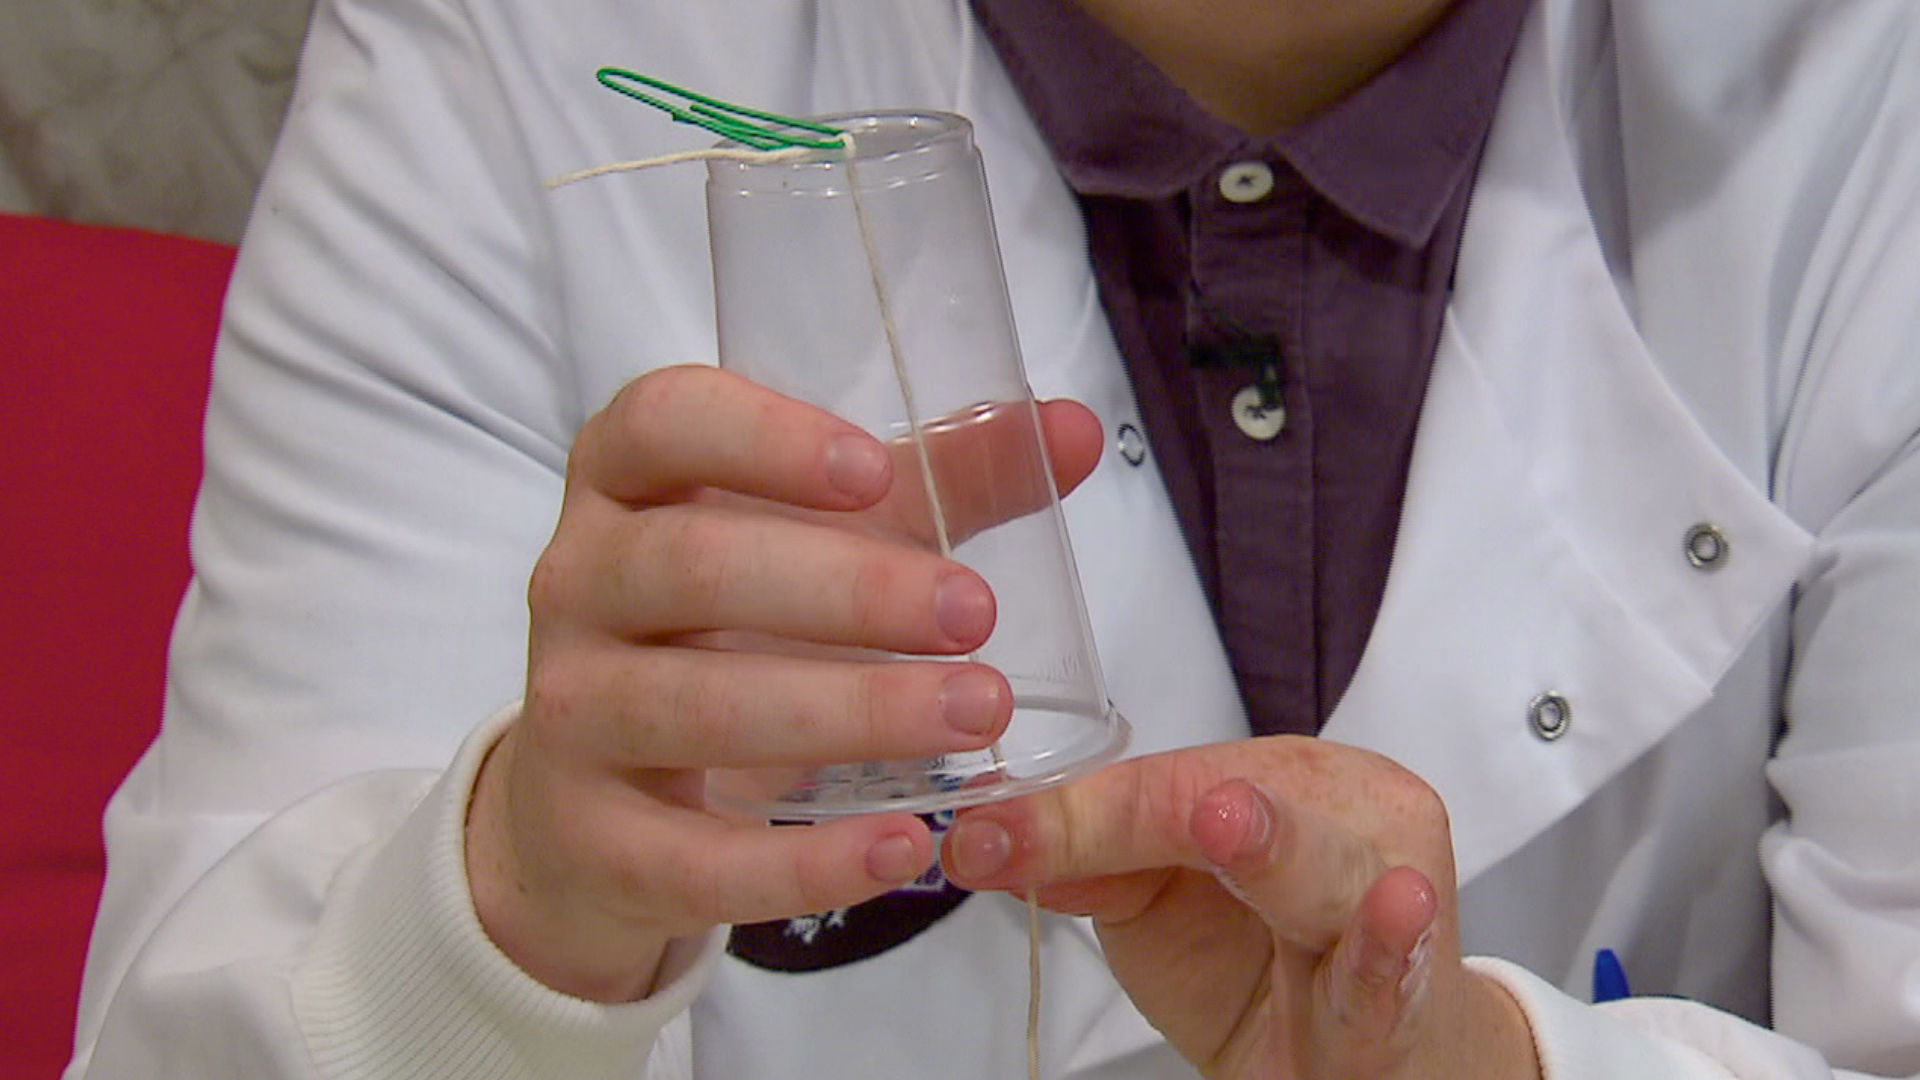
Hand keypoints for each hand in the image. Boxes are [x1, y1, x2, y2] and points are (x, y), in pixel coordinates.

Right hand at [465, 365, 1101, 1000]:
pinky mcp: (589, 838)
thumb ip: (943, 480)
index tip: (874, 469)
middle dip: (845, 590)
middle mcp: (576, 583)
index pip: (660, 423)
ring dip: (846, 713)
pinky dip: (803, 862)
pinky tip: (906, 846)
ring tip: (976, 716)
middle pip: (693, 567)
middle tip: (975, 615)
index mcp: (626, 485)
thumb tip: (1076, 429)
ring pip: (694, 708)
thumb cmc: (733, 629)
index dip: (759, 438)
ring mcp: (568, 714)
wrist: (601, 802)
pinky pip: (691, 858)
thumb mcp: (826, 541)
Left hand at [941, 738, 1542, 1079]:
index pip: (1170, 780)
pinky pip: (1391, 970)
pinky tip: (1396, 904)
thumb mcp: (1159, 901)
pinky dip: (1385, 944)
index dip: (1075, 812)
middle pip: (1242, 805)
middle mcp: (1353, 816)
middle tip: (1134, 797)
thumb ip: (1094, 859)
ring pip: (1322, 870)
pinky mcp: (1408, 996)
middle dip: (1168, 813)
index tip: (987, 840)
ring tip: (1225, 824)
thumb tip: (993, 836)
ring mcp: (1389, 898)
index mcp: (1291, 777)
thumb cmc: (1263, 960)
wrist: (1360, 1059)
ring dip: (1273, 848)